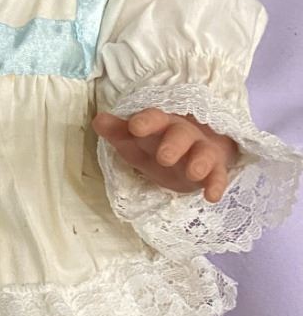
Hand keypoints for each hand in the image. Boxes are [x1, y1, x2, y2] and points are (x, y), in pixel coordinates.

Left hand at [92, 108, 238, 202]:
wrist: (193, 155)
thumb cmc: (157, 145)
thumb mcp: (136, 141)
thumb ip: (118, 132)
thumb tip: (98, 120)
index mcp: (162, 124)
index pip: (154, 118)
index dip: (146, 121)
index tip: (135, 127)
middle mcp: (183, 135)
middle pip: (180, 134)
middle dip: (173, 144)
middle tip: (164, 157)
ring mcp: (201, 152)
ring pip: (203, 153)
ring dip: (199, 162)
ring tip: (193, 172)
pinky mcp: (214, 171)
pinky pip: (218, 176)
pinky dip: (216, 185)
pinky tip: (211, 197)